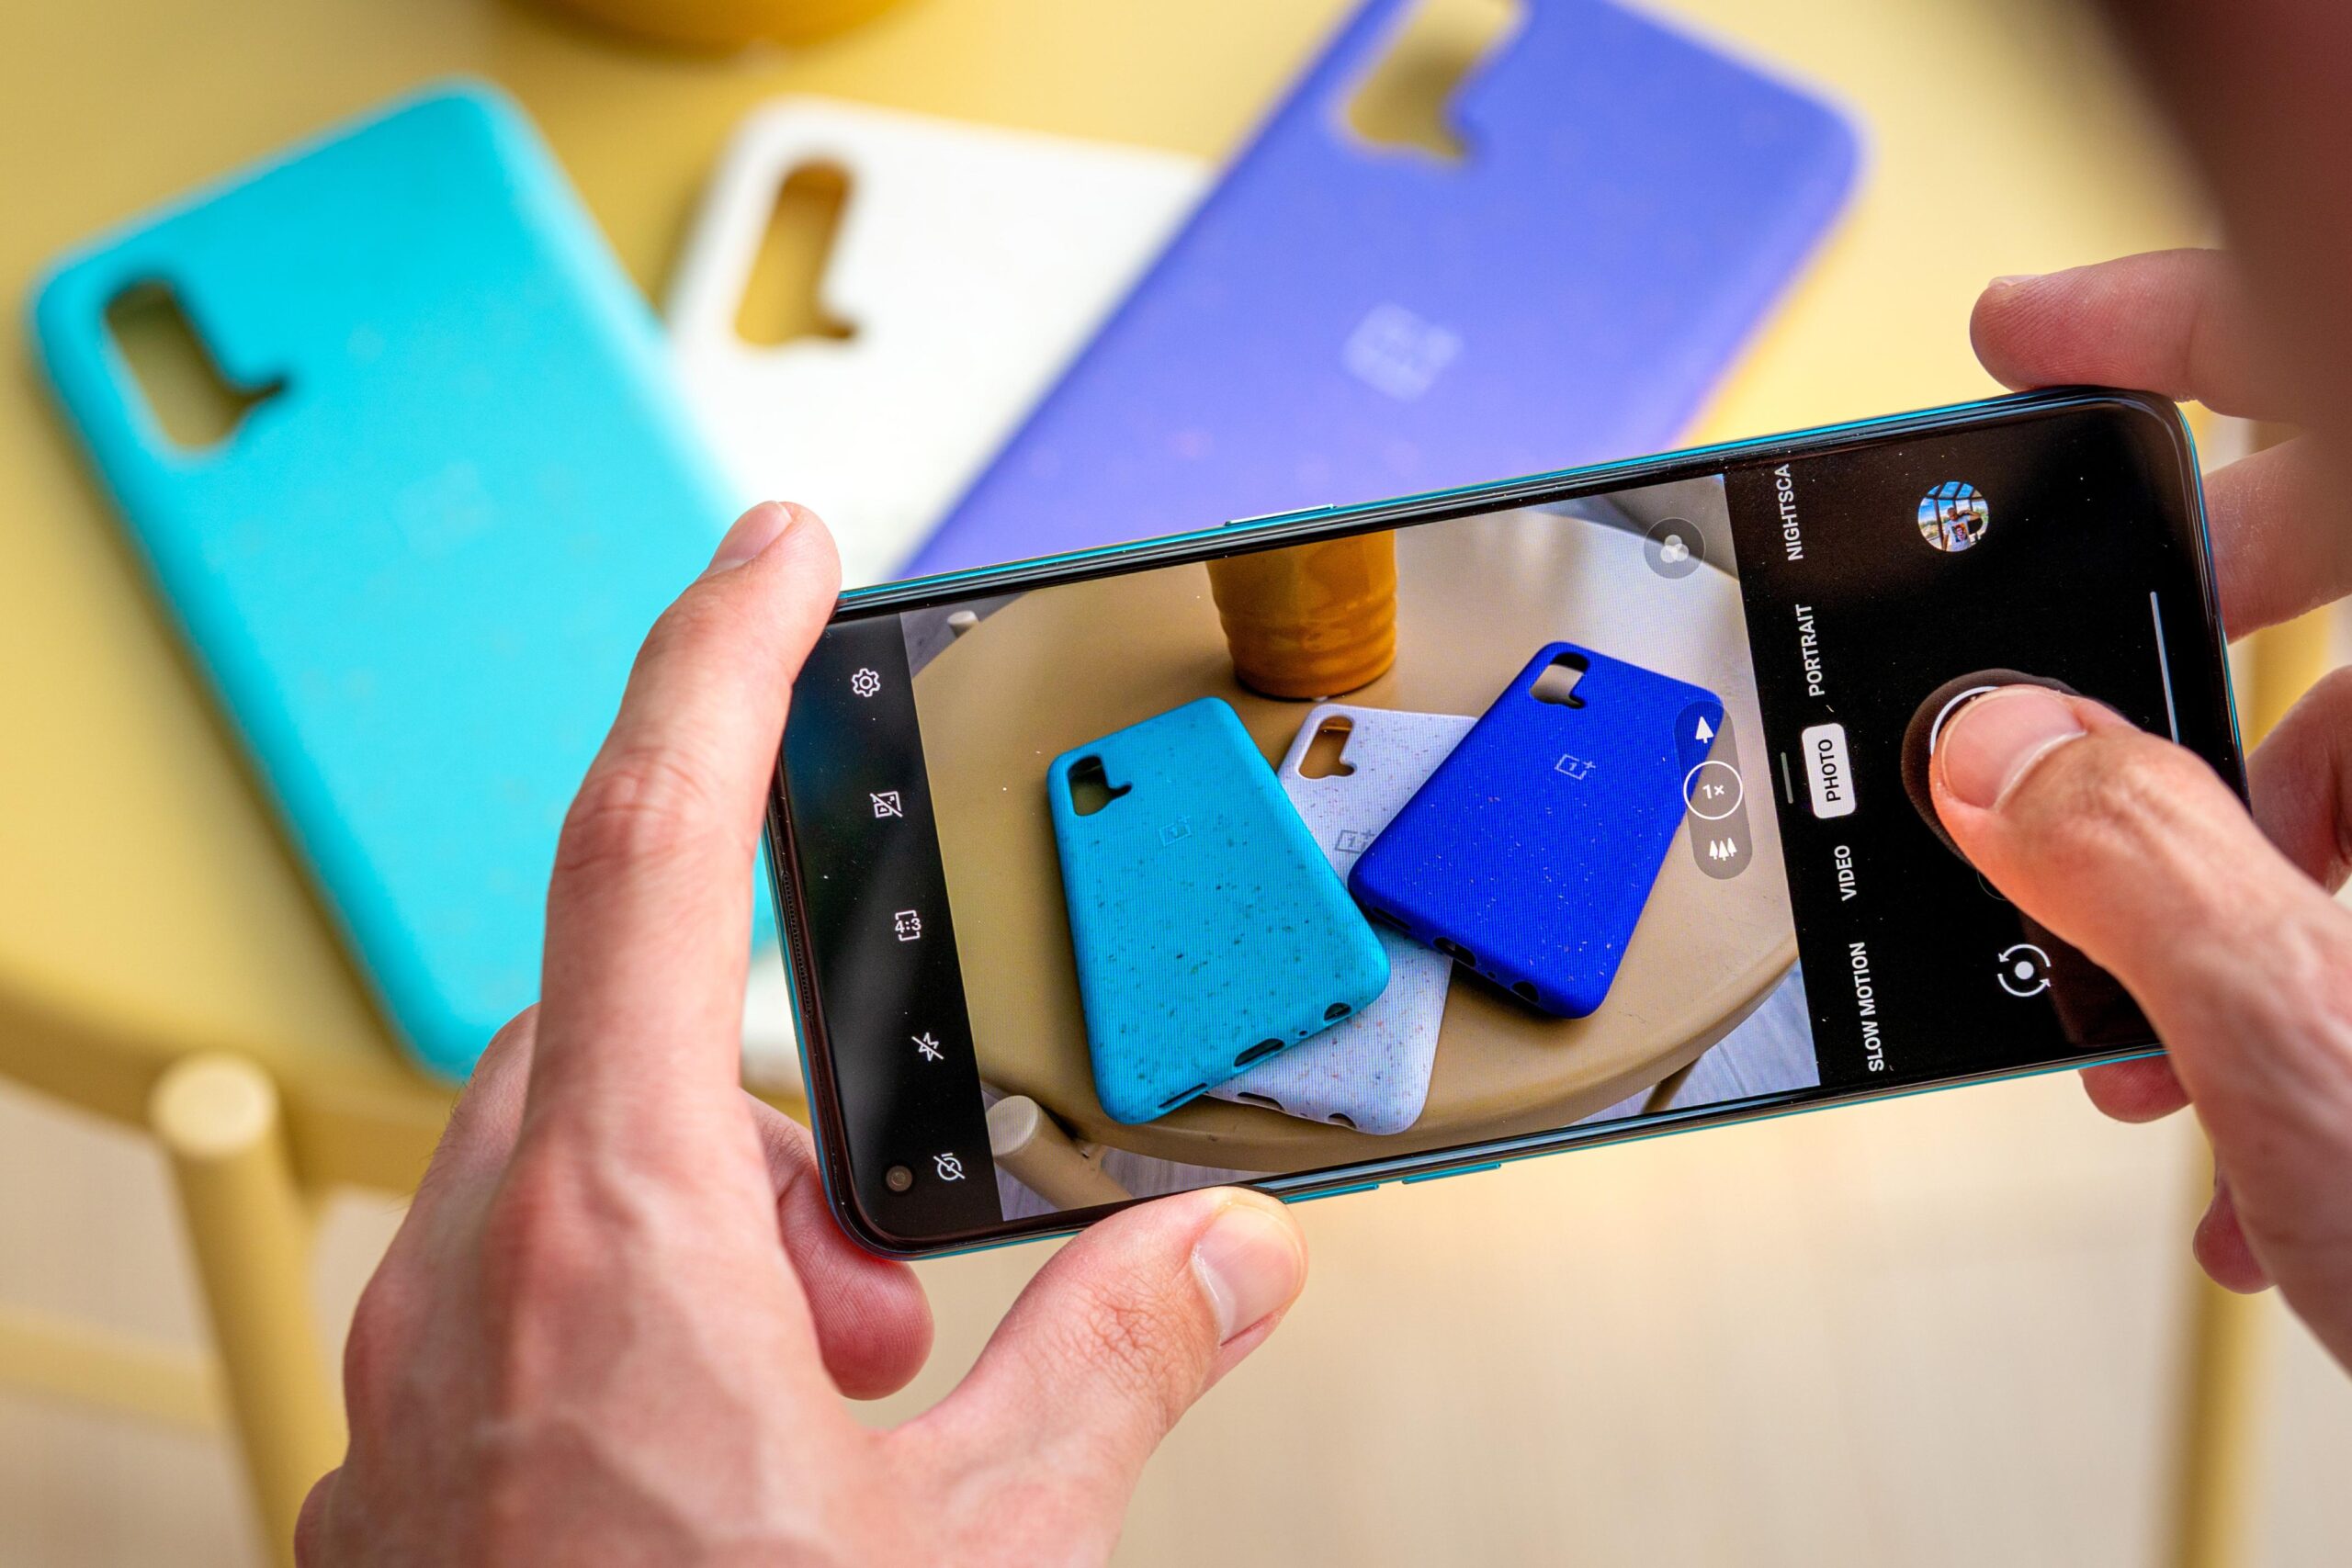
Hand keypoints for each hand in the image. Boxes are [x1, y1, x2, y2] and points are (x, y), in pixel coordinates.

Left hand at [297, 502, 1308, 1565]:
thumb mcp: (981, 1551)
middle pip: (623, 1030)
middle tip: (897, 1255)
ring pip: (573, 1174)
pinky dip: (648, 1315)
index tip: (772, 546)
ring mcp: (419, 1374)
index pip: (652, 842)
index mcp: (613, 1225)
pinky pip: (524, 1299)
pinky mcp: (413, 1468)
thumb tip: (1226, 1261)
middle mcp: (477, 1269)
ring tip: (847, 1383)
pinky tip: (741, 1462)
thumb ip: (1113, 1368)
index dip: (717, 657)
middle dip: (780, 1093)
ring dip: (725, 1225)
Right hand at [1936, 249, 2351, 1366]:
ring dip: (2227, 890)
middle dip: (2171, 690)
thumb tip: (1996, 749)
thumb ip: (2128, 860)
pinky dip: (2316, 974)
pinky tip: (2270, 1123)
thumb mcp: (2312, 1044)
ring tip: (2166, 1048)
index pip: (2327, 391)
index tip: (2031, 343)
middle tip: (2050, 735)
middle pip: (2346, 586)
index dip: (2170, 331)